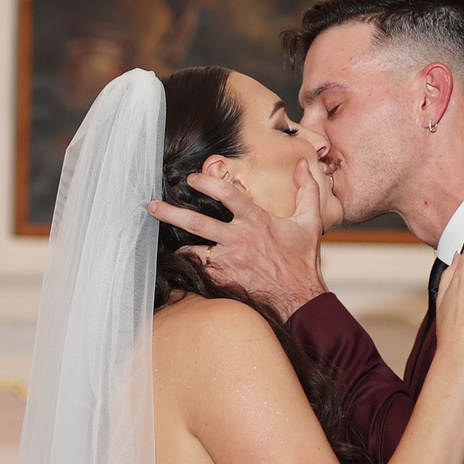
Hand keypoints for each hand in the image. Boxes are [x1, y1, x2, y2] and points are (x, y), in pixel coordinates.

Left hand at [146, 162, 329, 317]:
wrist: (299, 298)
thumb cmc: (302, 260)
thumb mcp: (310, 221)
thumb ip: (306, 189)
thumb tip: (300, 165)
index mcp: (256, 221)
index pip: (227, 194)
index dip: (207, 182)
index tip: (192, 178)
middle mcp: (238, 239)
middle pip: (197, 222)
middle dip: (171, 213)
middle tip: (152, 205)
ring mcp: (229, 261)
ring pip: (193, 250)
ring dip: (177, 246)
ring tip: (162, 241)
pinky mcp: (224, 281)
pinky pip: (199, 272)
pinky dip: (189, 268)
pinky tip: (180, 265)